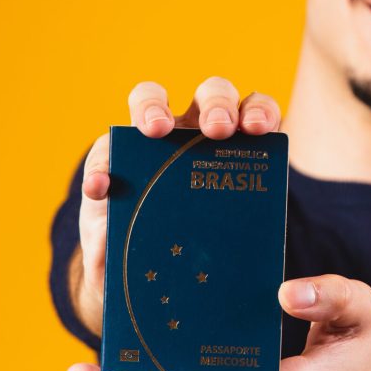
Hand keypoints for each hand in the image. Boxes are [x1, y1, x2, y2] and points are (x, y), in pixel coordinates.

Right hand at [72, 78, 281, 335]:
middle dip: (217, 105)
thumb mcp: (221, 244)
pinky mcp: (109, 161)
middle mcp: (194, 133)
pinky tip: (104, 189)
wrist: (141, 273)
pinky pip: (104, 154)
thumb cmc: (196, 249)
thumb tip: (267, 276)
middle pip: (209, 94)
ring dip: (153, 108)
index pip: (253, 110)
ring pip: (151, 99)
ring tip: (155, 131)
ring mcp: (149, 143)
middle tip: (218, 130)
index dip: (260, 110)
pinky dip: (103, 168)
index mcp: (235, 146)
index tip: (261, 130)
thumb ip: (240, 242)